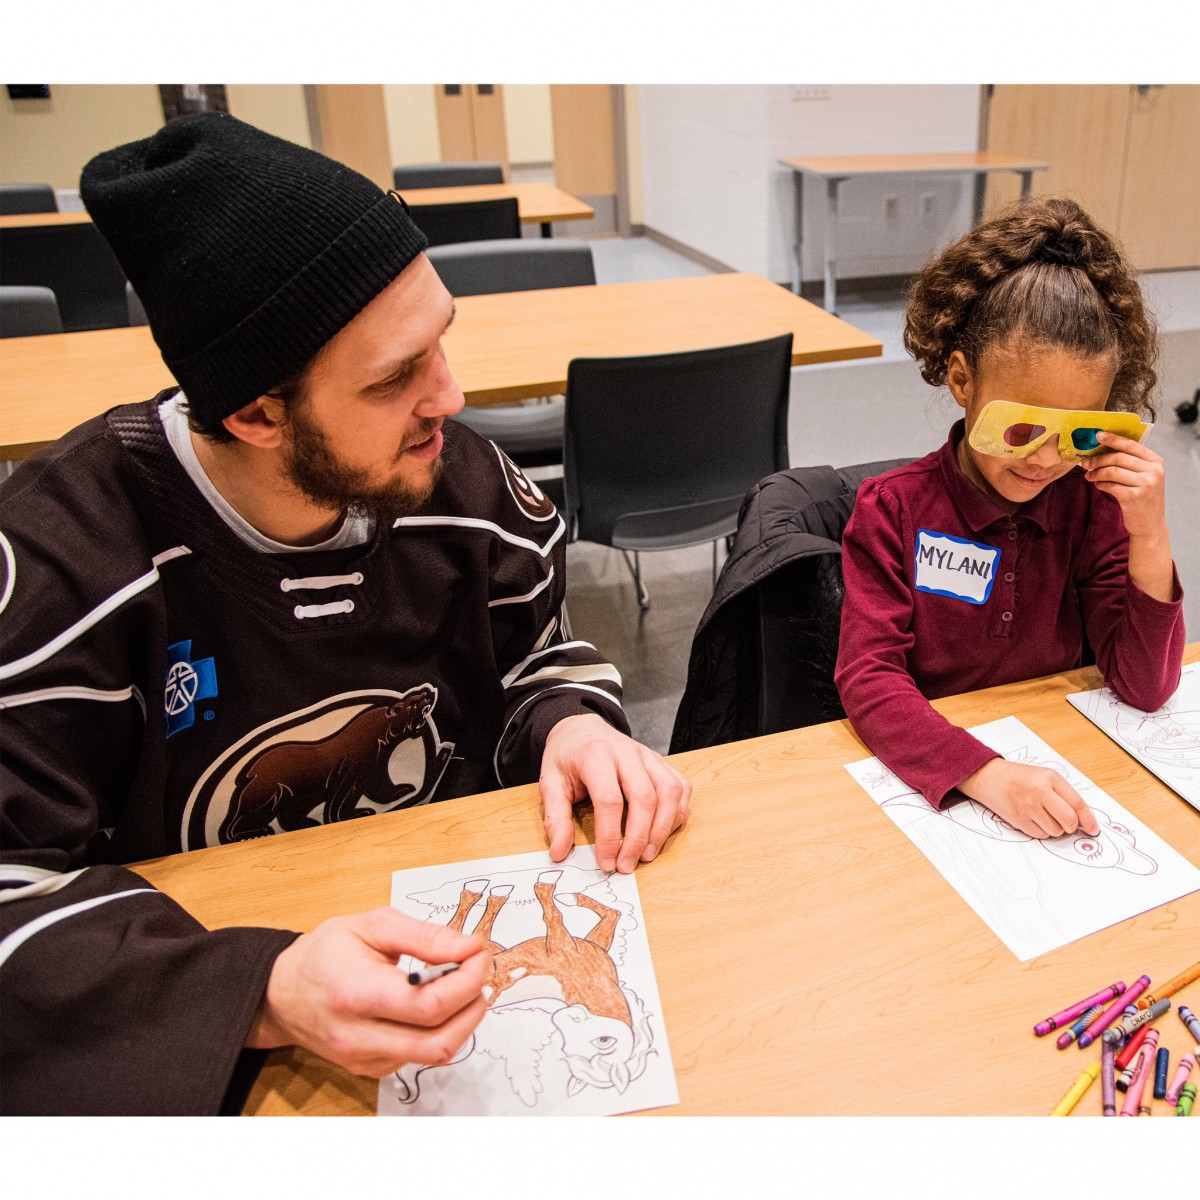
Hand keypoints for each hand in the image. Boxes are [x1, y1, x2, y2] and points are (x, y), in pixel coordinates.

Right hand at [246, 908, 490, 1077]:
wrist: (281, 993)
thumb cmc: (325, 953)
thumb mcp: (372, 925)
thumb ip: (424, 936)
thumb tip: (469, 948)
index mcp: (356, 992)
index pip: (428, 1005)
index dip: (467, 981)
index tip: (480, 955)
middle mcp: (358, 1036)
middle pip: (438, 1040)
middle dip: (473, 1005)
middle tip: (479, 973)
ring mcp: (364, 1059)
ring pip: (434, 1055)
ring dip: (463, 1022)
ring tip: (464, 988)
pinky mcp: (370, 1070)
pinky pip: (419, 1057)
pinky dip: (440, 1031)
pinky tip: (436, 1005)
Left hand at [540, 713, 690, 872]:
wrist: (582, 729)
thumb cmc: (567, 757)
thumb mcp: (550, 782)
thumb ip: (555, 817)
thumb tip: (559, 852)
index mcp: (595, 755)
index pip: (610, 800)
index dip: (610, 836)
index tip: (606, 862)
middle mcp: (627, 752)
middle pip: (644, 798)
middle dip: (639, 838)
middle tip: (627, 866)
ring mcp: (648, 755)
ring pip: (669, 792)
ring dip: (662, 828)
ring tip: (647, 855)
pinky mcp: (660, 762)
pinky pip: (680, 787)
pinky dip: (677, 812)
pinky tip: (662, 832)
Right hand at [957, 757, 1099, 839]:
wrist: (989, 777)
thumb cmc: (1019, 777)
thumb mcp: (1044, 776)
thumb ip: (1064, 794)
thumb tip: (1082, 818)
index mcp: (1049, 778)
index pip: (1077, 803)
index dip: (1089, 819)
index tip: (1093, 829)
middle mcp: (1039, 792)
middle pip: (1069, 820)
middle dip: (1071, 826)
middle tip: (1067, 823)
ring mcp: (1027, 807)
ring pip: (1055, 831)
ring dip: (1055, 828)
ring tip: (1044, 816)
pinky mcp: (1018, 820)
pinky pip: (1040, 835)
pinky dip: (1042, 831)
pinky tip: (1034, 819)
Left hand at [1081, 432, 1166, 539]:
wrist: (1150, 524)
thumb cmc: (1142, 497)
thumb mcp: (1144, 477)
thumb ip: (1130, 463)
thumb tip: (1102, 448)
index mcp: (1156, 461)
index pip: (1131, 445)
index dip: (1113, 439)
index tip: (1097, 435)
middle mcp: (1153, 471)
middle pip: (1118, 457)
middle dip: (1098, 459)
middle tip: (1085, 462)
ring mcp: (1146, 484)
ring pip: (1112, 471)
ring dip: (1096, 473)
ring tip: (1088, 476)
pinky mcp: (1134, 497)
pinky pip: (1110, 486)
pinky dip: (1100, 484)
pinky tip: (1097, 485)